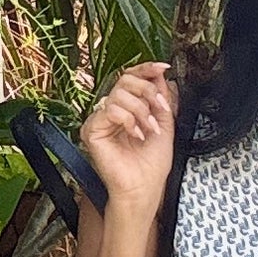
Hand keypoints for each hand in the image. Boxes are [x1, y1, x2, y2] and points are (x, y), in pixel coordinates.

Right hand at [78, 61, 176, 215]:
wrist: (143, 189)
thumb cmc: (151, 166)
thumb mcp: (165, 125)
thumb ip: (162, 99)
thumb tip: (160, 74)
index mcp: (127, 108)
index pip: (132, 78)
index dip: (146, 68)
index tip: (163, 67)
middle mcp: (112, 111)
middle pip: (125, 80)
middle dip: (148, 92)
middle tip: (160, 108)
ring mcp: (100, 120)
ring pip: (119, 94)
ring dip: (141, 110)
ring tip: (149, 130)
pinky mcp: (92, 130)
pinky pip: (110, 110)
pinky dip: (128, 120)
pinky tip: (136, 135)